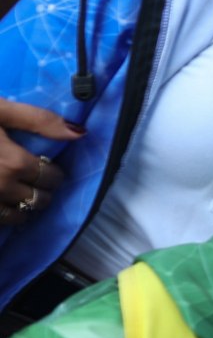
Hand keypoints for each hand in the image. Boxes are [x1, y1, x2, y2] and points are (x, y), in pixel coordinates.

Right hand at [0, 98, 74, 223]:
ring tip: (19, 195)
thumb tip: (80, 133)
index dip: (54, 174)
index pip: (50, 178)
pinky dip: (1, 216)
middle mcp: (0, 188)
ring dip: (23, 209)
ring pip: (16, 218)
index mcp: (13, 162)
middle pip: (37, 201)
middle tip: (37, 183)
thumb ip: (38, 120)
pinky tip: (0, 203)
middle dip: (42, 192)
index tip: (49, 169)